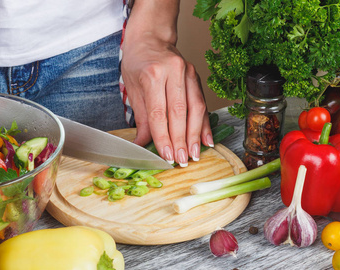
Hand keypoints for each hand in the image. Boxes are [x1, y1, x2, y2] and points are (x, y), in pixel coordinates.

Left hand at [121, 1, 212, 166]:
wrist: (150, 38)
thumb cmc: (137, 62)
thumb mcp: (133, 89)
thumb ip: (141, 119)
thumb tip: (142, 145)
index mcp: (153, 74)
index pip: (159, 113)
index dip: (163, 137)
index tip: (166, 155)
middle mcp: (173, 72)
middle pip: (180, 112)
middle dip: (181, 140)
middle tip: (182, 160)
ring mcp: (188, 73)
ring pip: (196, 109)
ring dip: (196, 135)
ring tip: (195, 154)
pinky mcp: (197, 77)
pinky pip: (203, 103)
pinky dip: (205, 124)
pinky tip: (206, 139)